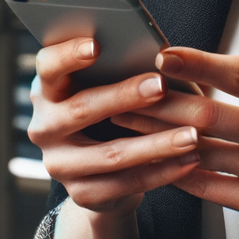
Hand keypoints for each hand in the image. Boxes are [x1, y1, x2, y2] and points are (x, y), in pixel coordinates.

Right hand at [28, 37, 201, 217]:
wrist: (102, 170)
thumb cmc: (113, 107)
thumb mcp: (108, 85)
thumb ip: (121, 69)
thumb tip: (164, 55)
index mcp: (49, 89)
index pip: (48, 66)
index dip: (69, 54)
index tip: (97, 45)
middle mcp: (45, 126)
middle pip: (82, 108)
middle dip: (125, 96)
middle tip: (161, 85)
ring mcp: (59, 163)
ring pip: (111, 154)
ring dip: (157, 144)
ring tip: (193, 134)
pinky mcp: (81, 193)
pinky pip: (126, 184)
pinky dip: (162, 172)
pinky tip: (190, 161)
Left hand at [112, 46, 238, 238]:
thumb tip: (223, 61)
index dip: (198, 63)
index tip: (164, 54)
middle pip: (209, 116)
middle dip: (160, 103)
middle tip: (124, 91)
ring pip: (202, 152)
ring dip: (158, 137)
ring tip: (127, 123)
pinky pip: (210, 187)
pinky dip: (179, 171)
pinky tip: (154, 158)